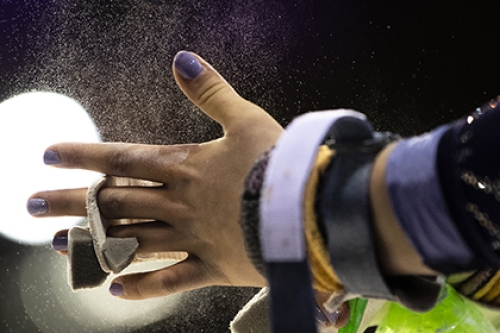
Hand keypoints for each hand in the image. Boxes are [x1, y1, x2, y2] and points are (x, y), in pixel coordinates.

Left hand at [28, 51, 282, 299]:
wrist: (308, 211)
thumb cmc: (278, 163)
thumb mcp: (246, 119)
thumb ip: (212, 91)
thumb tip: (182, 59)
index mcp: (185, 167)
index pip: (123, 159)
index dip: (85, 155)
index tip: (50, 154)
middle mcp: (179, 205)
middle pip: (115, 203)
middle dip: (71, 203)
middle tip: (32, 207)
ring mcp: (193, 239)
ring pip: (132, 242)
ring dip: (95, 243)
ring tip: (60, 246)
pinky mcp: (213, 267)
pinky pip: (171, 281)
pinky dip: (143, 287)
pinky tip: (114, 290)